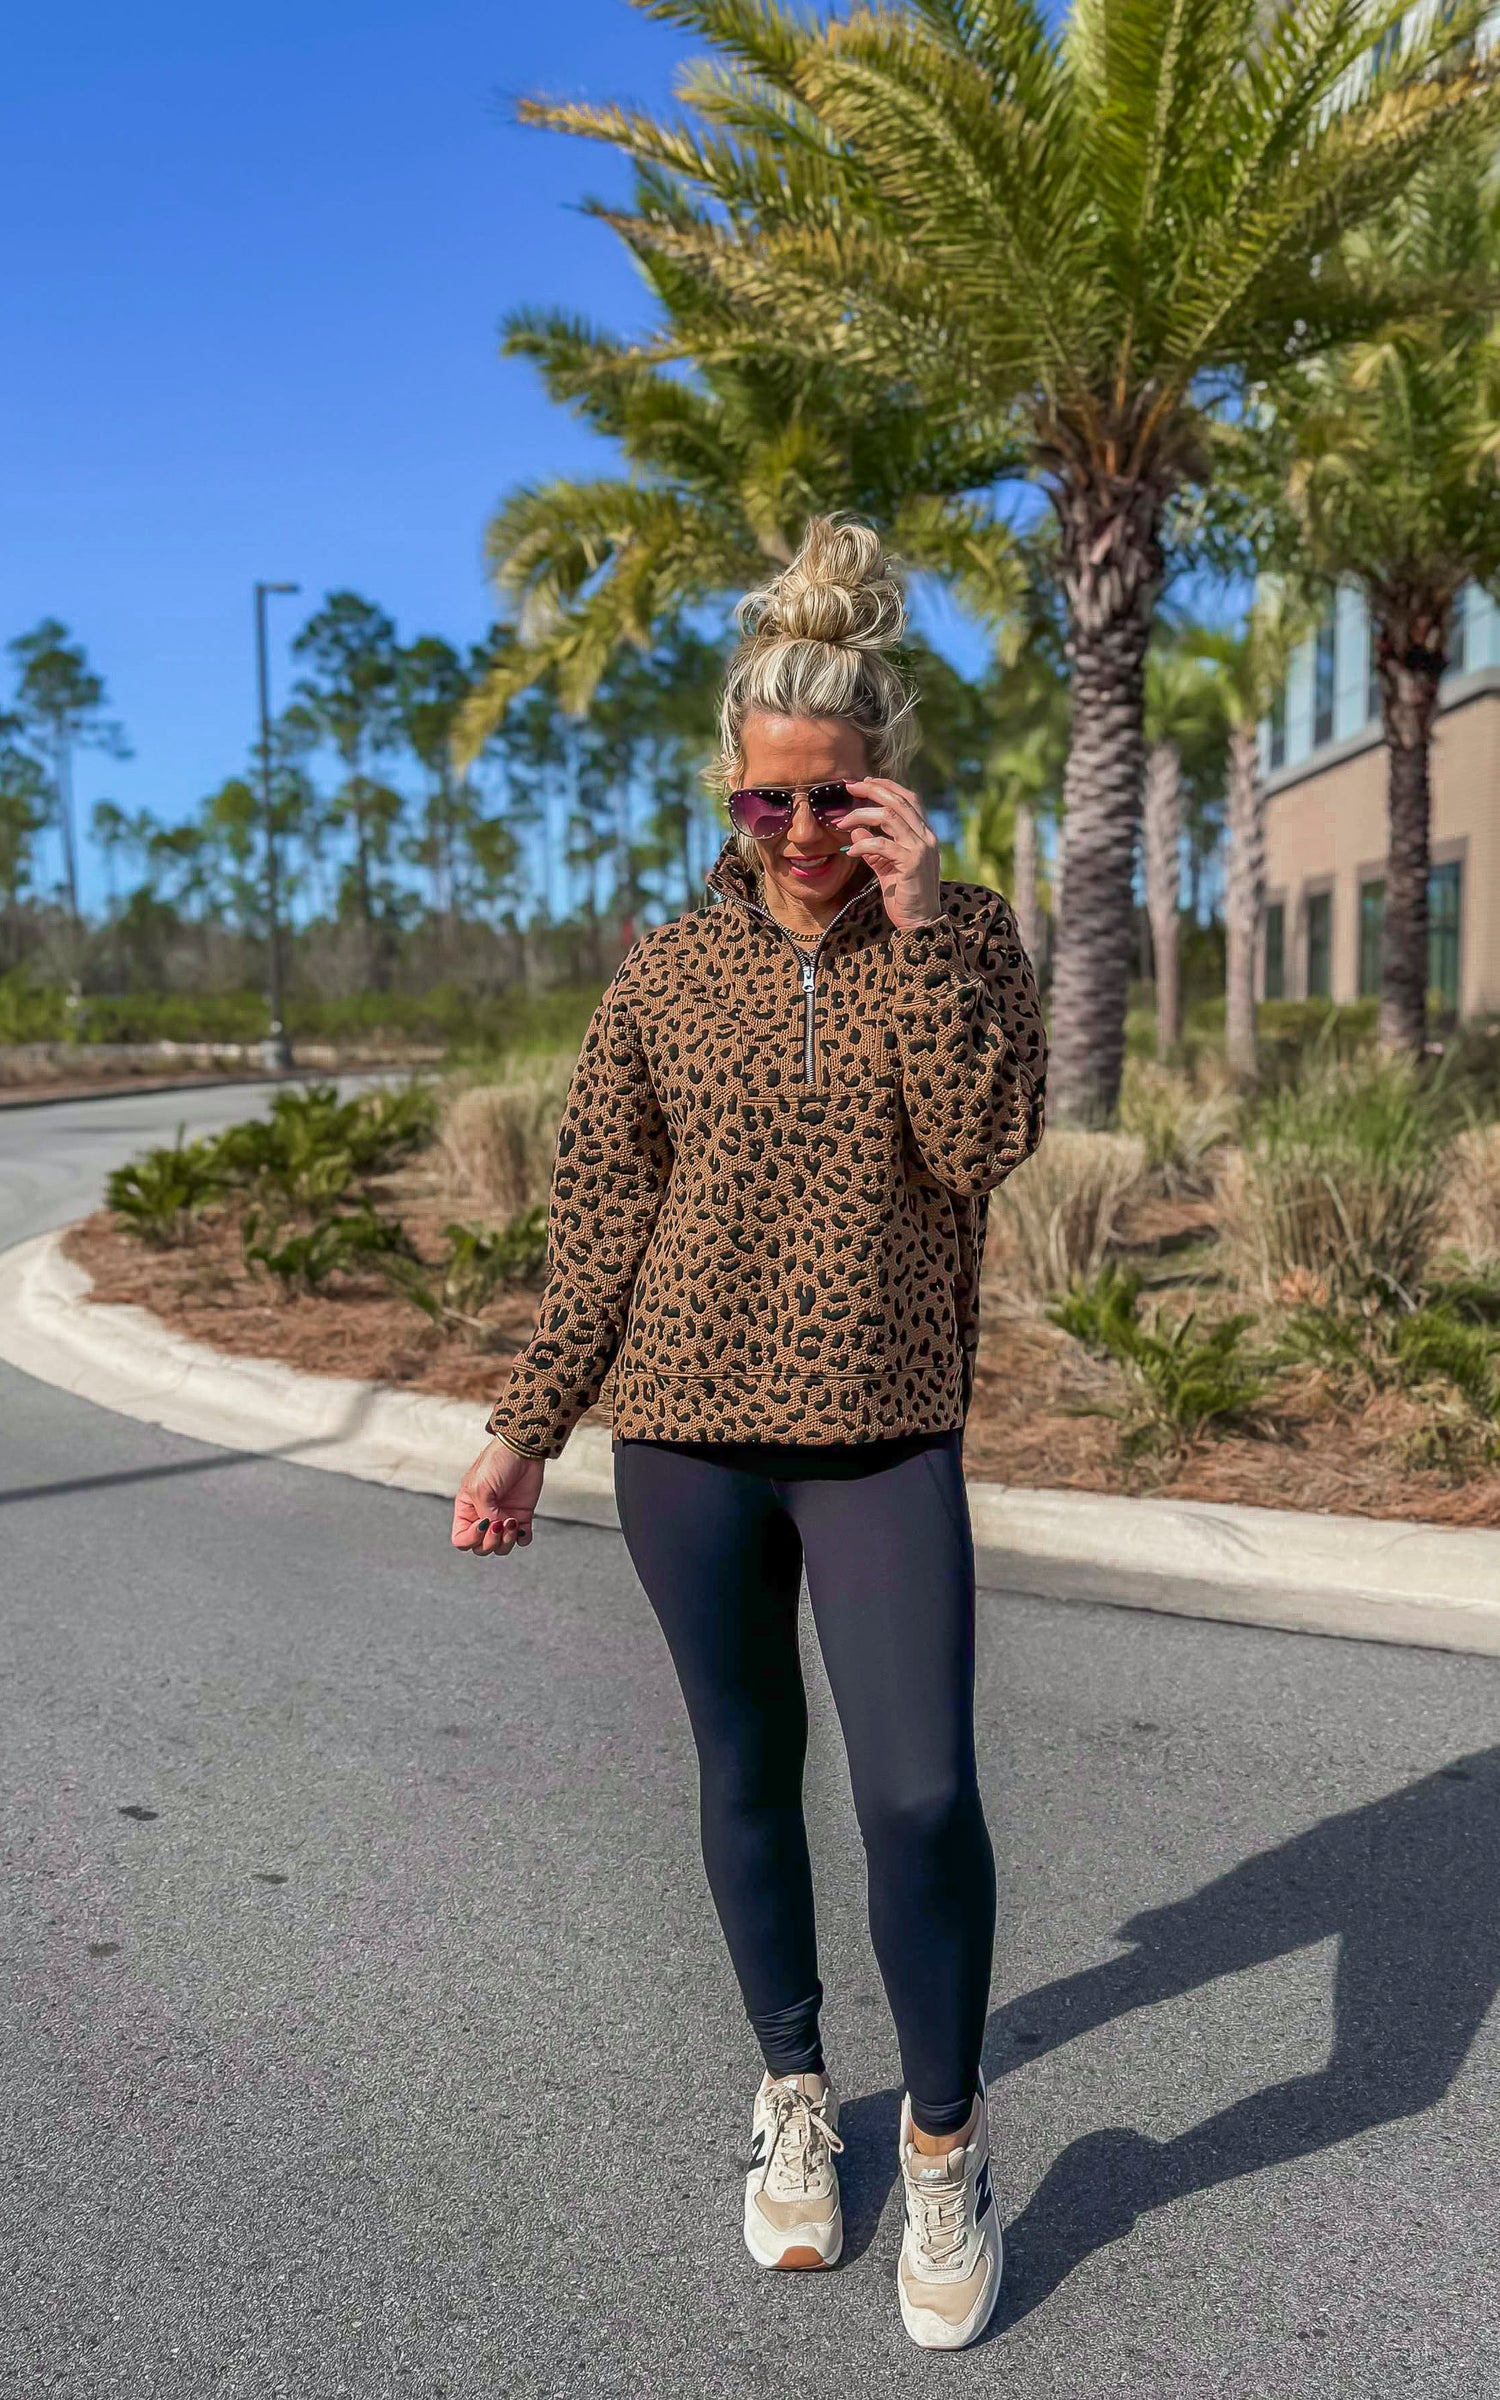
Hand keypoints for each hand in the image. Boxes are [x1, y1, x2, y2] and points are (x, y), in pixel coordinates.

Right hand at [451, 1438, 544, 1557]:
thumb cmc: (496, 1462)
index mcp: (467, 1510)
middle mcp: (484, 1516)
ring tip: (512, 1521)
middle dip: (490, 1542)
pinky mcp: (522, 1516)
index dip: (471, 1539)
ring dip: (506, 1541)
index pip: (461, 1539)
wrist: (522, 1449)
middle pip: (481, 1548)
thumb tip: (494, 1531)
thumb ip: (484, 1513)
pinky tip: (521, 1525)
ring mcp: (503, 1517)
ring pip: (501, 1548)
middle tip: (500, 1522)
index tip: (483, 1522)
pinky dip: (522, 1538)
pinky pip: (522, 1540)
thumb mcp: (481, 1488)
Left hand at [840, 780, 942, 931]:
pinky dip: (863, 844)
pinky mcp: (912, 863)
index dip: (887, 786)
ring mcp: (922, 849)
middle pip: (899, 801)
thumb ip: (874, 848)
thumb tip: (856, 829)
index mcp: (924, 834)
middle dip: (872, 789)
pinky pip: (882, 844)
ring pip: (890, 817)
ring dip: (862, 815)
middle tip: (848, 786)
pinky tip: (849, 851)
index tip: (864, 781)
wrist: (920, 923)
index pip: (908, 799)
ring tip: (842, 822)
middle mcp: (927, 837)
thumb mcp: (886, 866)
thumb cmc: (904, 895)